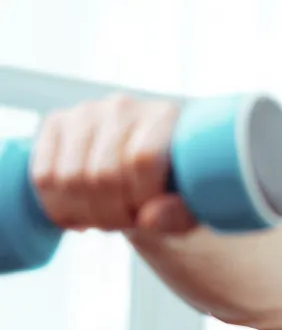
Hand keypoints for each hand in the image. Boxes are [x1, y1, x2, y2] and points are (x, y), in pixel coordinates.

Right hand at [31, 94, 197, 234]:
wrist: (145, 175)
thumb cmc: (173, 191)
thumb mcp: (189, 208)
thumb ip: (179, 216)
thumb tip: (149, 218)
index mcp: (164, 117)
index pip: (142, 160)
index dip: (141, 199)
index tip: (148, 215)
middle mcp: (123, 107)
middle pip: (103, 174)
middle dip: (114, 214)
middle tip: (125, 223)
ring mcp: (85, 112)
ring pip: (70, 178)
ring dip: (88, 214)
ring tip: (106, 219)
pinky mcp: (56, 124)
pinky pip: (44, 177)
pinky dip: (59, 208)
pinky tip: (81, 214)